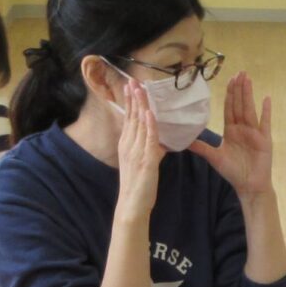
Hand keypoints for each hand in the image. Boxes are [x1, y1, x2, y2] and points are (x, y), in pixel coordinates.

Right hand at [115, 78, 162, 218]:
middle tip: (133, 80)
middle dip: (132, 98)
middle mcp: (128, 145)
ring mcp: (136, 152)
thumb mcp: (141, 164)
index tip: (130, 87)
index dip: (129, 102)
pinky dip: (149, 125)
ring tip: (140, 89)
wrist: (132, 206)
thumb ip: (149, 150)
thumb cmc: (138, 187)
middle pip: (131, 117)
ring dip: (140, 105)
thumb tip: (159, 143)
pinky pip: (148, 139)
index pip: (128, 119)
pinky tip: (150, 113)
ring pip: (138, 124)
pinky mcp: (145, 161)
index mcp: (126, 145)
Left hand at [191, 71, 273, 197]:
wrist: (249, 186)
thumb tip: (182, 140)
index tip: (229, 80)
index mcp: (231, 130)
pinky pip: (265, 122)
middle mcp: (243, 128)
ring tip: (248, 79)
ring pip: (250, 109)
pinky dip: (266, 111)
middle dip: (239, 89)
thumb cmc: (233, 172)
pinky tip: (266, 99)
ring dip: (249, 94)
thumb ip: (200, 147)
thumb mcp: (214, 157)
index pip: (229, 108)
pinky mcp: (264, 139)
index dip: (229, 94)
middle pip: (240, 104)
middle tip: (239, 72)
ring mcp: (254, 132)